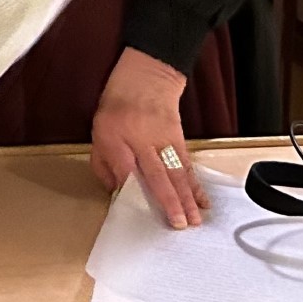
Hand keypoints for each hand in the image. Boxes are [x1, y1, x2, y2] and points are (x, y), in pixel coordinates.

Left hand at [90, 48, 208, 228]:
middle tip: (177, 224)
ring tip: (194, 220)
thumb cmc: (119, 107)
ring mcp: (164, 141)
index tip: (137, 211)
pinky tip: (202, 201)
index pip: (125, 168)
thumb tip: (116, 191)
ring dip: (187, 198)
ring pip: (177, 172)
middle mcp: (144, 141)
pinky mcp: (179, 140)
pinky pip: (187, 165)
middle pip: (159, 174)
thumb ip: (104, 163)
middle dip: (169, 201)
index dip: (130, 190)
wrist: (146, 77)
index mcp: (118, 138)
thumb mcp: (100, 132)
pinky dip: (196, 185)